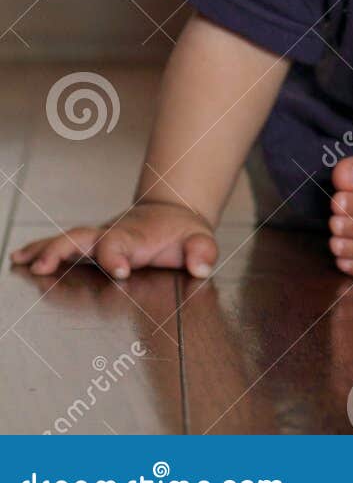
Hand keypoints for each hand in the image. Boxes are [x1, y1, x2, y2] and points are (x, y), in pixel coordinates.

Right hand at [8, 200, 217, 280]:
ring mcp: (97, 237)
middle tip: (45, 265)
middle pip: (82, 237)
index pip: (121, 243)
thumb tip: (201, 265)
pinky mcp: (88, 244)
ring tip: (21, 260)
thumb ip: (202, 251)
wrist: (170, 212)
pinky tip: (20, 258)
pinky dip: (39, 249)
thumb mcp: (200, 238)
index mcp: (135, 235)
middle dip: (62, 250)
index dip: (118, 255)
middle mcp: (110, 234)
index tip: (120, 270)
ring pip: (67, 239)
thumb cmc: (181, 231)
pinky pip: (61, 244)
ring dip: (44, 250)